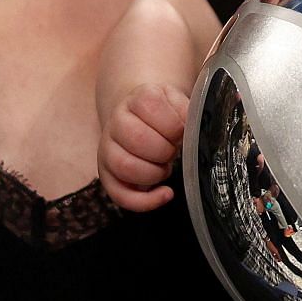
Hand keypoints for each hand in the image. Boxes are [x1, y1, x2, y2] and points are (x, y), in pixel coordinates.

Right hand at [98, 82, 188, 211]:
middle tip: (173, 151)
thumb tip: (194, 130)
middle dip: (164, 150)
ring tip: (165, 168)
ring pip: (125, 167)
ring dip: (154, 173)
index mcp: (137, 99)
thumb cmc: (163, 114)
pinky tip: (165, 193)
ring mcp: (107, 149)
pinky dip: (146, 201)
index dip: (174, 125)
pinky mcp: (107, 174)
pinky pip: (119, 194)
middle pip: (137, 139)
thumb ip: (187, 112)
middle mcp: (116, 122)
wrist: (138, 117)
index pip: (152, 108)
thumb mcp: (177, 102)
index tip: (181, 131)